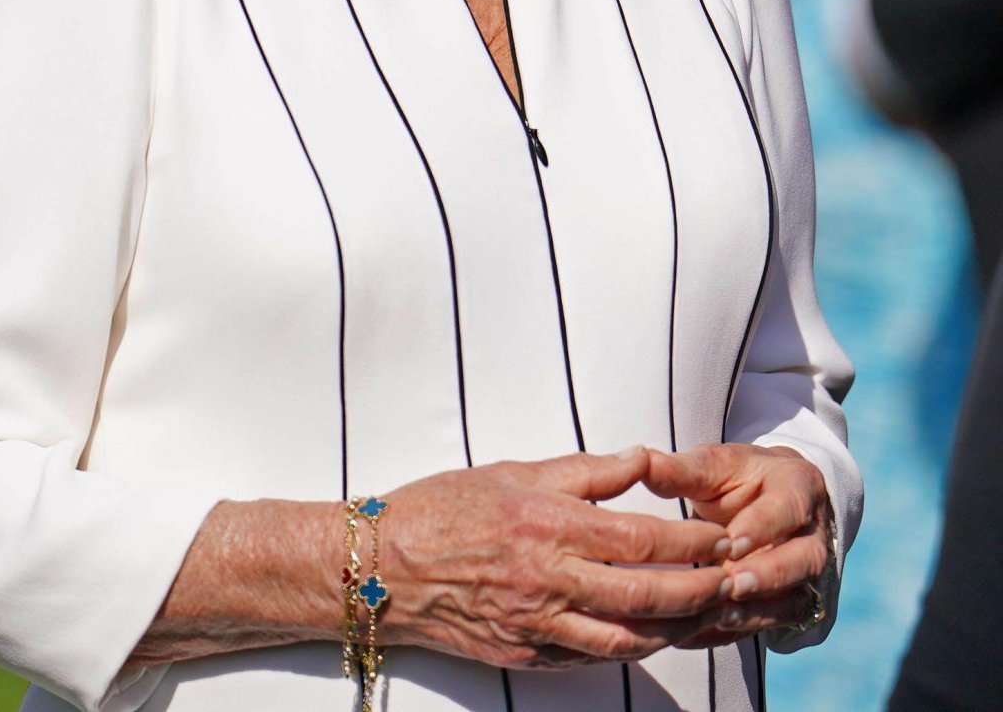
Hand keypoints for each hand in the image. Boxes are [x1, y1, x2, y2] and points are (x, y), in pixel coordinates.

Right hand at [381, 449, 737, 667]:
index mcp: (549, 524)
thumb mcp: (516, 471)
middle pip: (646, 594)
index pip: (641, 538)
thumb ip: (586, 472)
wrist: (383, 565)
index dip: (691, 542)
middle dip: (700, 590)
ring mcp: (537, 624)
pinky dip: (629, 648)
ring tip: (706, 613)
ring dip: (675, 628)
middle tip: (735, 580)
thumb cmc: (447, 506)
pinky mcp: (525, 654)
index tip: (723, 537)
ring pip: (626, 639)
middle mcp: (549, 579)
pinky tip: (651, 634)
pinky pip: (590, 658)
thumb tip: (642, 459)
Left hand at [641, 443, 830, 646]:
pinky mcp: (791, 607)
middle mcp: (812, 535)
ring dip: (754, 611)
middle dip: (769, 575)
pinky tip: (696, 635)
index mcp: (798, 487)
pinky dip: (734, 633)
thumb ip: (685, 469)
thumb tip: (643, 462)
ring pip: (792, 600)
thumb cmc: (740, 479)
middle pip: (802, 560)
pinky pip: (770, 626)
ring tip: (716, 613)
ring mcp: (807, 576)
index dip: (763, 526)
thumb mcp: (716, 465)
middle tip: (731, 583)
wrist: (770, 500)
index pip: (789, 507)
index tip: (732, 541)